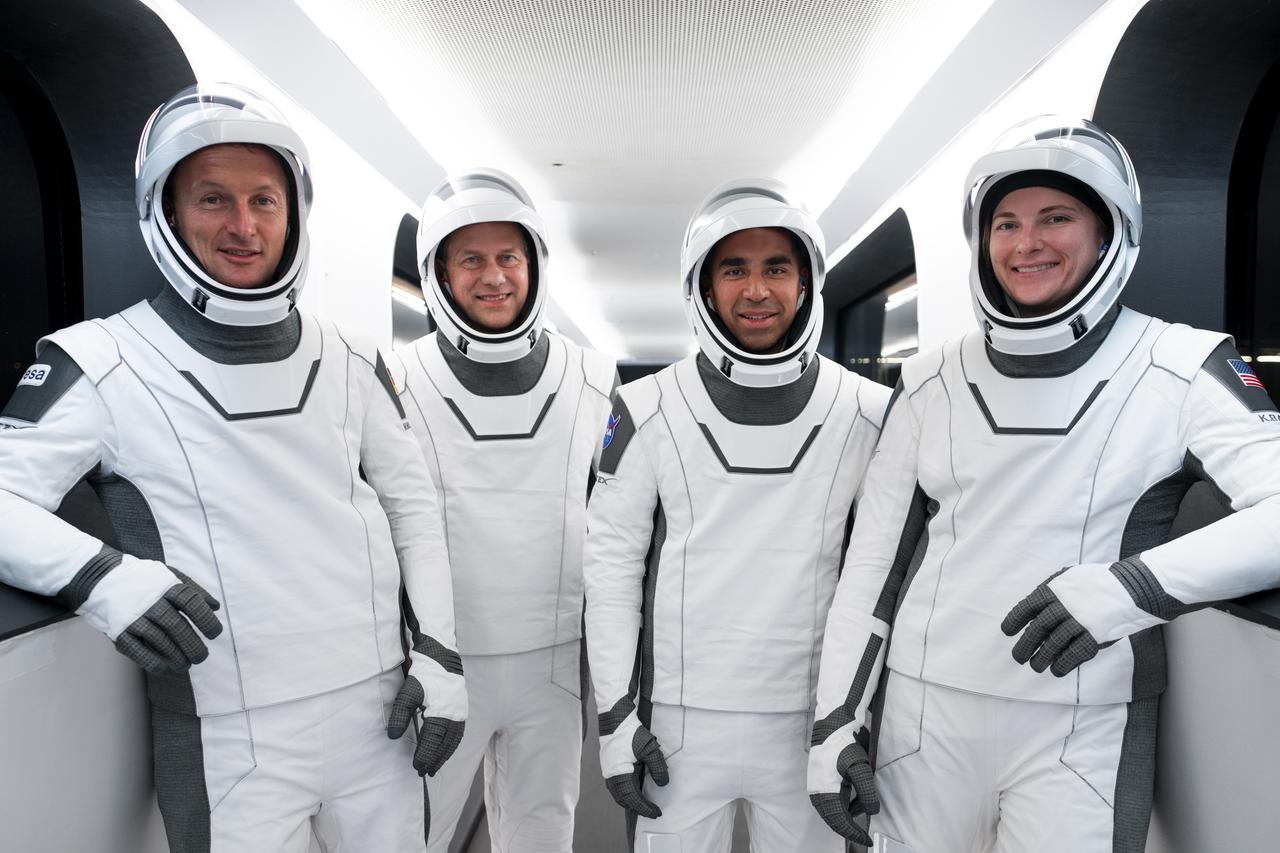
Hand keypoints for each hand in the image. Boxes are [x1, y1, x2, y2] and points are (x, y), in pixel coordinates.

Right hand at [114, 568, 221, 673]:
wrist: (102, 577)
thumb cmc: (144, 580)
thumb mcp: (170, 575)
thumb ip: (193, 589)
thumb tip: (216, 607)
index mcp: (166, 586)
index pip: (191, 603)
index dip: (205, 620)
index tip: (214, 634)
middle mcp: (150, 601)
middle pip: (176, 626)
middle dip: (192, 645)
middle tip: (202, 656)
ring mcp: (133, 617)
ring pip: (159, 640)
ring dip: (176, 656)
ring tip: (186, 665)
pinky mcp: (118, 631)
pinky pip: (137, 650)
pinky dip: (153, 662)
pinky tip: (165, 668)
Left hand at [386, 638, 466, 776]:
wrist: (441, 656)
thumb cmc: (424, 674)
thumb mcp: (407, 693)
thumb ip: (400, 715)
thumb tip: (394, 737)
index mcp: (441, 711)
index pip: (433, 740)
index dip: (425, 755)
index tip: (417, 767)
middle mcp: (454, 714)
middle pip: (445, 744)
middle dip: (435, 760)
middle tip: (423, 772)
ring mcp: (460, 712)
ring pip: (454, 740)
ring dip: (444, 755)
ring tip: (434, 767)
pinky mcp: (461, 709)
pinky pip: (458, 733)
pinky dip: (451, 745)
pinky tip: (445, 750)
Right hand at [603, 724, 668, 818]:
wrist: (615, 717)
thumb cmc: (630, 732)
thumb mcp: (649, 749)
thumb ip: (657, 767)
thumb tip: (663, 783)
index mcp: (619, 774)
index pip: (633, 798)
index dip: (645, 807)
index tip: (656, 813)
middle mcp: (610, 775)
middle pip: (623, 800)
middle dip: (638, 808)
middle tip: (652, 812)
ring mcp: (607, 770)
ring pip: (618, 794)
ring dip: (630, 801)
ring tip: (643, 804)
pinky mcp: (608, 765)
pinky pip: (616, 786)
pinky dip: (625, 793)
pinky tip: (633, 790)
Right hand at [809, 735, 877, 844]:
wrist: (833, 725)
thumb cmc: (844, 745)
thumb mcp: (860, 769)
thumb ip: (867, 793)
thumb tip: (871, 811)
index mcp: (824, 792)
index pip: (839, 822)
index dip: (853, 833)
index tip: (867, 840)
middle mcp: (817, 793)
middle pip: (833, 820)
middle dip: (848, 829)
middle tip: (863, 836)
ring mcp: (818, 787)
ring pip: (832, 811)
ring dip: (846, 816)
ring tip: (861, 814)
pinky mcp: (821, 781)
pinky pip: (831, 801)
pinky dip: (843, 806)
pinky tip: (853, 802)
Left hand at [1002, 578, 1105, 676]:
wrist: (1130, 587)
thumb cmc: (1096, 582)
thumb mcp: (1069, 577)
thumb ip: (1050, 590)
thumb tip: (1031, 607)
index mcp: (1054, 590)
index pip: (1026, 608)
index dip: (1014, 621)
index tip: (1007, 632)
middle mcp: (1064, 606)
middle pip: (1037, 630)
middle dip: (1025, 646)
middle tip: (1018, 657)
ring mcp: (1079, 622)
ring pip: (1053, 645)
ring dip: (1042, 658)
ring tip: (1036, 666)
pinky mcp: (1095, 636)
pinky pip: (1074, 654)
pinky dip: (1063, 664)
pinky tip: (1056, 670)